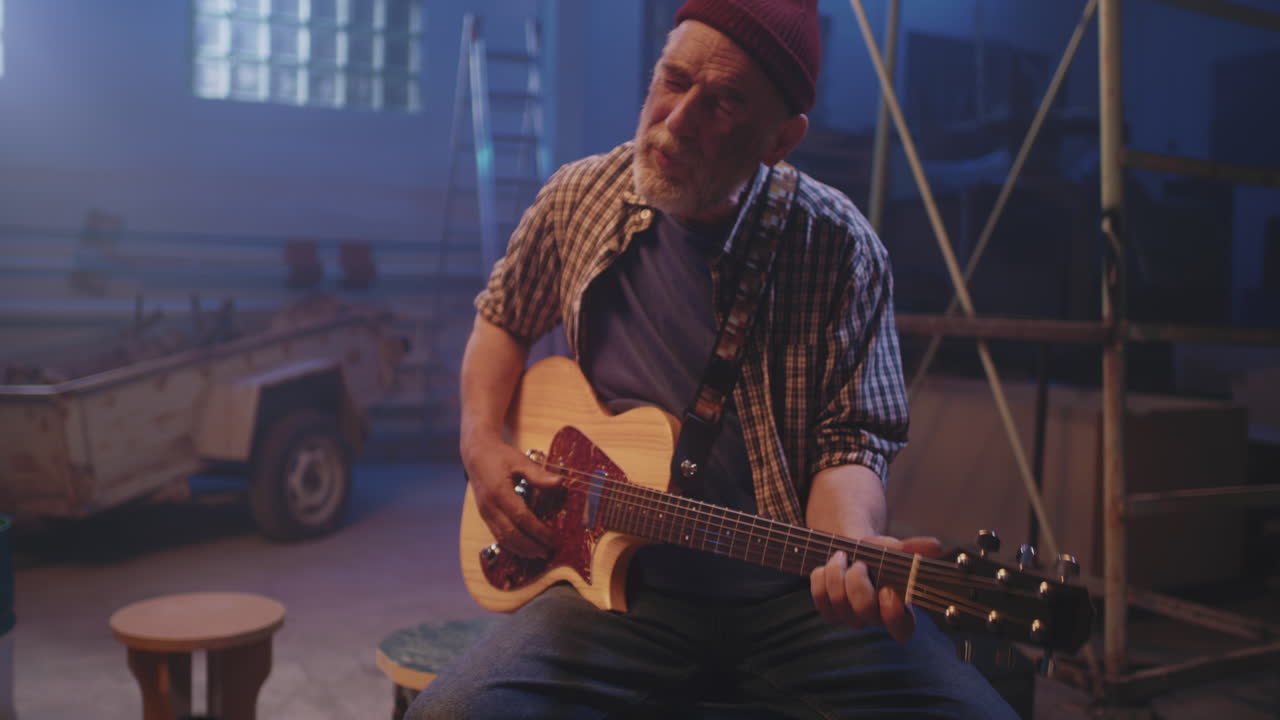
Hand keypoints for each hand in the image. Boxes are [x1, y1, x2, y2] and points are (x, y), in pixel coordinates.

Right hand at [463, 432, 561, 558]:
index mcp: (499, 492)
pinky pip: (497, 535)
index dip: (537, 530)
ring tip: (539, 554)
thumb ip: (538, 475)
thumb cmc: (500, 456)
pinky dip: (511, 545)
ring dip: (521, 549)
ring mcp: (485, 513)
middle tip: (548, 551)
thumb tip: (559, 483)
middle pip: (511, 533)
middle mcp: (490, 506)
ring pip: (502, 538)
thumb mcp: (520, 461)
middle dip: (530, 545)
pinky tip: (523, 549)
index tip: (553, 537)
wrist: (476, 454)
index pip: (521, 517)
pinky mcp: (485, 516)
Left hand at [809, 535, 942, 641]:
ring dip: (837, 573)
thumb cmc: (878, 555)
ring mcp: (850, 617)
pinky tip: (828, 565)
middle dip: (858, 582)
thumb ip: (913, 549)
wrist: (852, 553)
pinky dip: (821, 576)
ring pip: (838, 602)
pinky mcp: (829, 611)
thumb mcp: (894, 549)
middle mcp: (875, 618)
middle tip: (859, 564)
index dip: (894, 614)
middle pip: (864, 611)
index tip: (889, 589)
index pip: (902, 630)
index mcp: (899, 609)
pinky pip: (819, 598)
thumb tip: (935, 546)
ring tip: (841, 556)